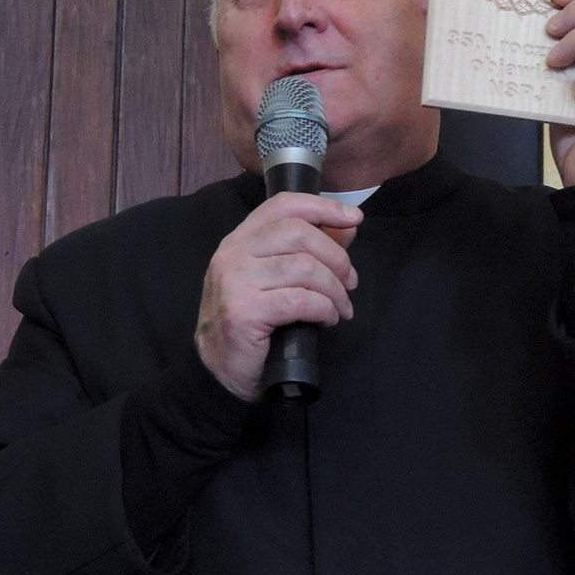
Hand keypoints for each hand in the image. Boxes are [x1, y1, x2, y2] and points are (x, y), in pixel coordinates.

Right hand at [196, 193, 361, 400]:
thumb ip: (311, 249)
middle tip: (350, 282)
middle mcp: (233, 253)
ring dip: (334, 290)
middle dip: (336, 257)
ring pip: (305, 268)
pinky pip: (301, 300)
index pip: (284, 205)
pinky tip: (328, 320)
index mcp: (240, 239)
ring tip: (340, 308)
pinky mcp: (244, 311)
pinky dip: (325, 309)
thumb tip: (348, 225)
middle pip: (299, 232)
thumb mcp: (277, 279)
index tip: (355, 217)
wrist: (219, 370)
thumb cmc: (252, 323)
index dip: (323, 206)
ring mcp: (235, 280)